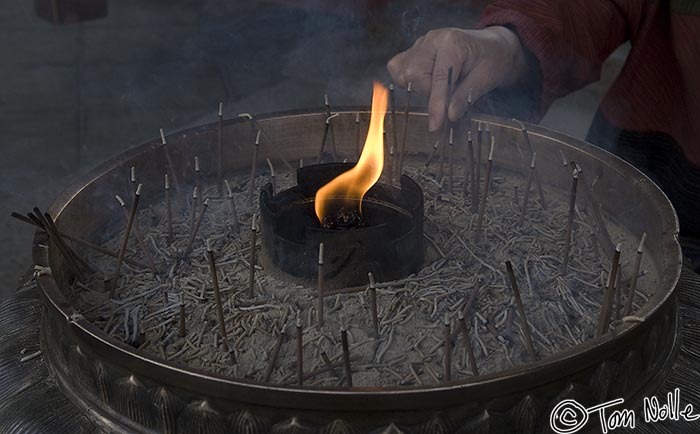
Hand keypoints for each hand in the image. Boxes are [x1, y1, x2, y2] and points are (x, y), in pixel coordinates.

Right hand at [387, 26, 528, 130]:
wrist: (492, 46)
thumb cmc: (492, 60)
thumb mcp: (486, 79)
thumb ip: (465, 96)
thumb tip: (449, 116)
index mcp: (451, 42)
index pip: (438, 78)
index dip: (436, 105)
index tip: (435, 126)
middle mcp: (431, 39)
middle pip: (413, 73)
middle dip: (428, 91)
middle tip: (447, 93)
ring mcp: (420, 43)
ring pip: (402, 72)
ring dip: (418, 86)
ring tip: (438, 86)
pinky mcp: (414, 50)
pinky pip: (397, 67)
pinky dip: (407, 79)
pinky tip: (425, 81)